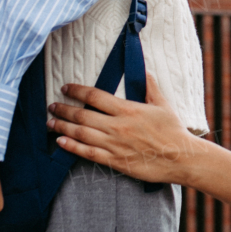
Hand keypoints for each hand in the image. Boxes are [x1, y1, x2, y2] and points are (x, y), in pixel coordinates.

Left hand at [48, 75, 196, 184]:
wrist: (180, 158)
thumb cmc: (173, 131)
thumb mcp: (163, 104)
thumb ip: (150, 87)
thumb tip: (145, 70)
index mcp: (128, 109)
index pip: (95, 96)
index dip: (77, 90)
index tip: (66, 87)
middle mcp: (117, 126)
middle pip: (83, 115)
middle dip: (64, 109)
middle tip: (52, 105)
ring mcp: (114, 145)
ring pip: (81, 134)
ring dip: (63, 126)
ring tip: (50, 122)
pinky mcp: (115, 161)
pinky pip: (88, 153)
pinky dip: (72, 147)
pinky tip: (60, 142)